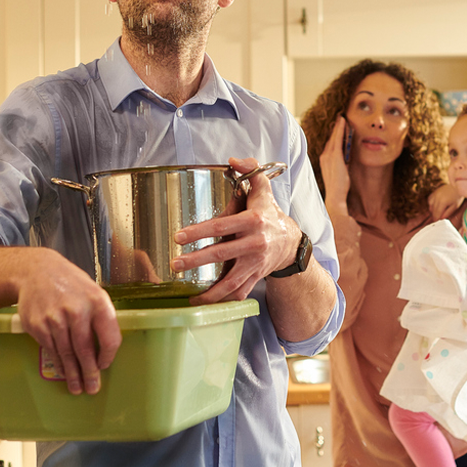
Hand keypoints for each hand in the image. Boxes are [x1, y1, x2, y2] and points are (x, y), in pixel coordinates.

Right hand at [14, 249, 121, 395]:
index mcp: (97, 302)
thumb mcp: (92, 291)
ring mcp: (55, 319)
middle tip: (92, 388)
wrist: (36, 271)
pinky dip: (58, 363)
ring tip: (77, 387)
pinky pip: (51, 350)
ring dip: (72, 374)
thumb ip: (100, 316)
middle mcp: (77, 310)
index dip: (108, 356)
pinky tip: (63, 371)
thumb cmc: (70, 283)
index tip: (105, 365)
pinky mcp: (38, 325)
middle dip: (90, 373)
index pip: (109, 338)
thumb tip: (106, 347)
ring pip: (67, 354)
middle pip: (86, 350)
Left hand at [171, 156, 301, 303]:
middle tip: (175, 264)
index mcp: (253, 221)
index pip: (221, 226)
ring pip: (231, 282)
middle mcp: (255, 244)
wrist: (291, 243)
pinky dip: (222, 302)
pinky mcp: (256, 278)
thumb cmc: (269, 214)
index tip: (179, 237)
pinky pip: (239, 294)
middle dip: (196, 261)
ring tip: (190, 297)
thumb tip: (232, 161)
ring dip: (209, 292)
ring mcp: (256, 264)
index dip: (199, 231)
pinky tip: (204, 305)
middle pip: (222, 254)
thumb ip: (249, 170)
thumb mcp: (263, 189)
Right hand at [320, 116, 351, 207]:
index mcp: (325, 159)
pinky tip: (343, 123)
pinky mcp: (335, 156)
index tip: (338, 127)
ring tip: (342, 118)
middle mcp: (324, 156)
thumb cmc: (339, 186)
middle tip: (340, 118)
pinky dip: (340, 130)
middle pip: (331, 138)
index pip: (330, 144)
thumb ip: (342, 162)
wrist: (335, 195)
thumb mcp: (340, 171)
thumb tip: (347, 155)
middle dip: (336, 128)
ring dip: (338, 127)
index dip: (334, 134)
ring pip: (334, 137)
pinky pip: (338, 139)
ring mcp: (328, 155)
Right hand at [428, 183, 463, 219]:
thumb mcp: (455, 206)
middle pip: (433, 211)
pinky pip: (430, 200)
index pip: (437, 214)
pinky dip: (431, 204)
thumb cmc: (457, 197)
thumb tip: (441, 219)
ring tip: (437, 213)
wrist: (456, 186)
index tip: (437, 224)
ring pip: (430, 206)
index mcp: (442, 202)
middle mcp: (436, 198)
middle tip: (437, 220)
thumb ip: (447, 213)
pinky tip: (436, 206)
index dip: (436, 220)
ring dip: (433, 211)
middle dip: (434, 216)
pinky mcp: (434, 192)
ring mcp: (434, 194)